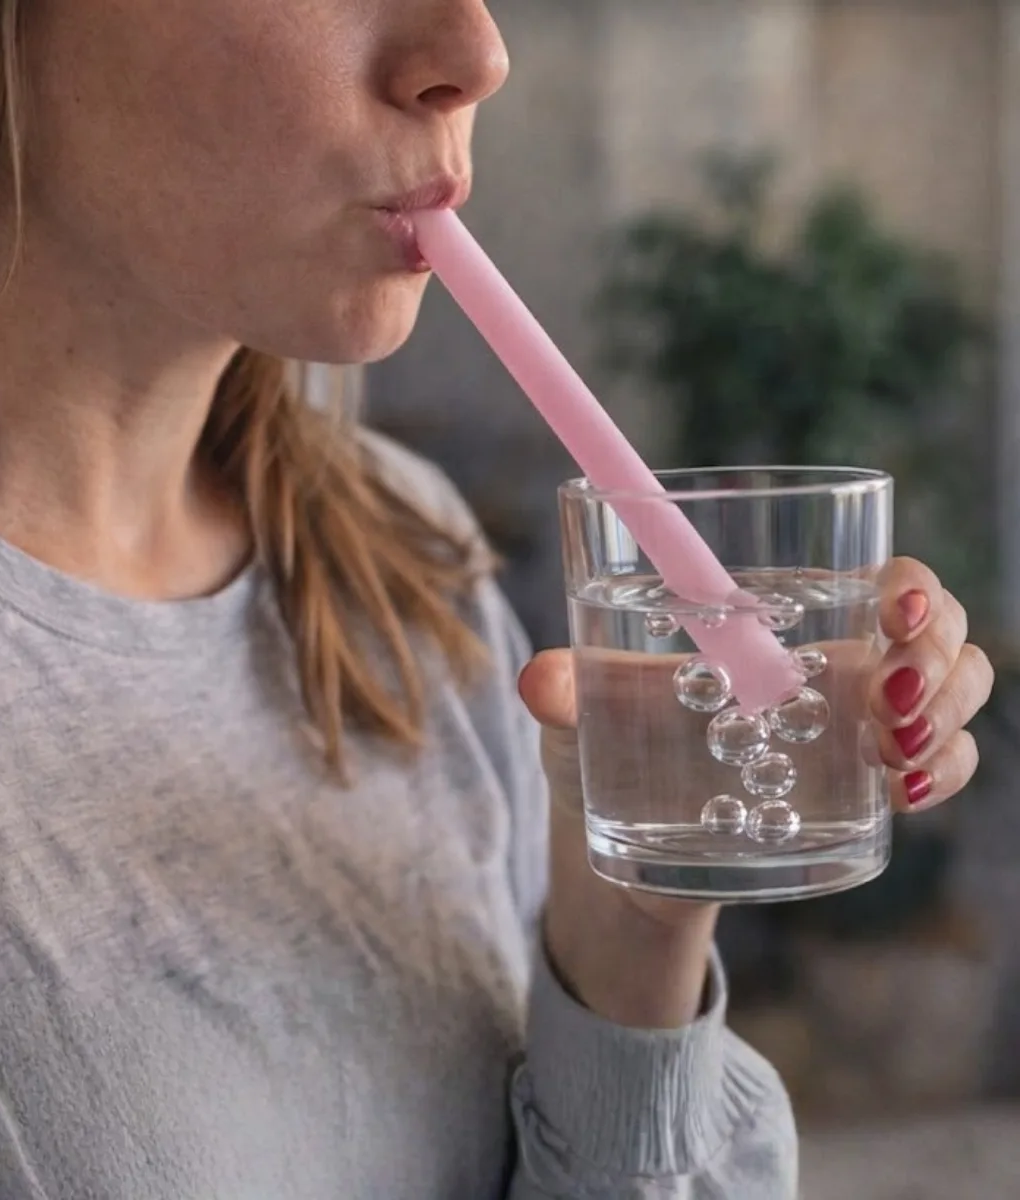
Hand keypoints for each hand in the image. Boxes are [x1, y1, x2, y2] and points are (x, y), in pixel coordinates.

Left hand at [518, 556, 993, 1028]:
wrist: (619, 849)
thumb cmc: (604, 754)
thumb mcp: (580, 717)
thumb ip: (564, 693)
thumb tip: (537, 681)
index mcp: (777, 623)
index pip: (875, 574)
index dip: (908, 581)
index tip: (888, 604)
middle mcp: (832, 664)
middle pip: (936, 624)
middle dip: (938, 647)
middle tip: (890, 692)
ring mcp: (858, 727)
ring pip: (958, 688)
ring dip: (947, 712)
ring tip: (889, 747)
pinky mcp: (862, 792)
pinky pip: (940, 769)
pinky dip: (940, 774)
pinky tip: (899, 792)